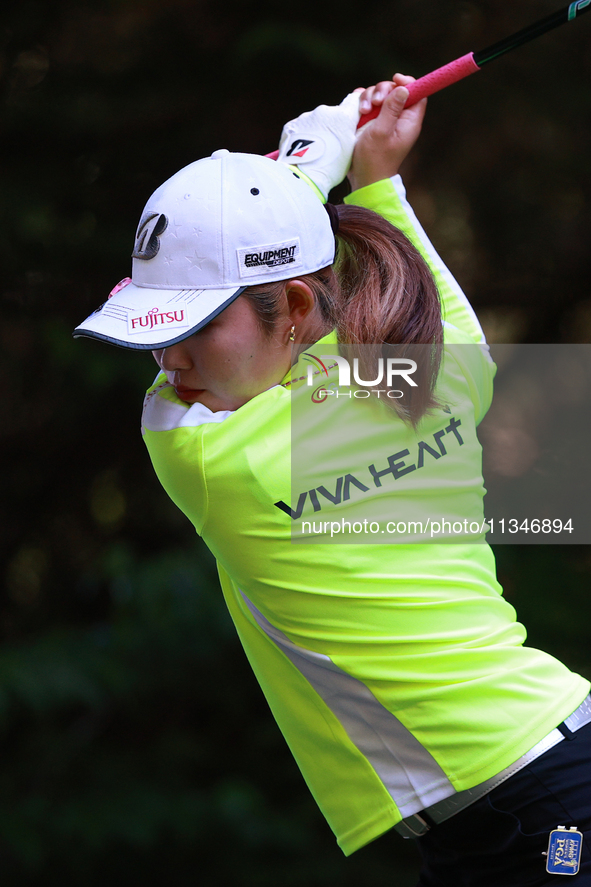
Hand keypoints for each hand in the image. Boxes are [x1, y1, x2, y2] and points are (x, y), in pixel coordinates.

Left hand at [276, 90, 361, 199]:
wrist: (302, 176)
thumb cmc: (331, 167)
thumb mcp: (353, 150)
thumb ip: (356, 132)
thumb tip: (357, 124)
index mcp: (343, 116)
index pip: (354, 100)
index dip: (355, 108)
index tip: (355, 117)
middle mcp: (324, 111)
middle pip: (334, 114)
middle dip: (335, 125)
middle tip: (333, 145)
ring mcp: (306, 116)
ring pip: (317, 121)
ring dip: (319, 130)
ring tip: (317, 150)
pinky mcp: (292, 124)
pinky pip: (302, 127)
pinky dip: (304, 135)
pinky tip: (305, 150)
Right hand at [348, 74, 426, 190]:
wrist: (363, 177)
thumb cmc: (375, 158)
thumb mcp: (382, 132)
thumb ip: (392, 109)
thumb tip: (403, 88)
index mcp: (409, 121)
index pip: (417, 93)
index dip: (408, 83)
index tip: (395, 79)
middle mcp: (398, 118)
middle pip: (395, 90)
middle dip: (382, 91)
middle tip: (374, 103)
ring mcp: (384, 120)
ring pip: (379, 95)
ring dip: (368, 98)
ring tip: (363, 112)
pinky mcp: (371, 122)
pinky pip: (367, 103)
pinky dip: (361, 102)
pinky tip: (358, 109)